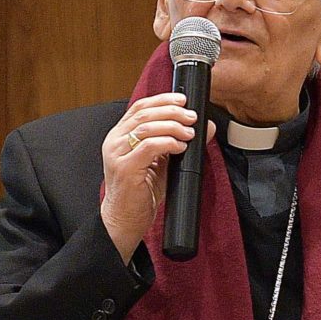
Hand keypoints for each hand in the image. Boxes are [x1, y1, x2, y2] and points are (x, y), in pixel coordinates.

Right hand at [99, 93, 211, 261]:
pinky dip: (168, 142)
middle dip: (172, 111)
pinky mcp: (124, 168)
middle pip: (144, 113)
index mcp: (120, 135)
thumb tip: (206, 126)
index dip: (163, 99)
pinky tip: (179, 147)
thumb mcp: (163, 162)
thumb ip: (179, 141)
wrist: (124, 220)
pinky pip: (148, 146)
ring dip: (173, 126)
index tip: (183, 99)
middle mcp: (114, 141)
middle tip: (191, 117)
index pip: (140, 107)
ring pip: (146, 127)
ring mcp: (117, 154)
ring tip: (189, 132)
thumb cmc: (140, 192)